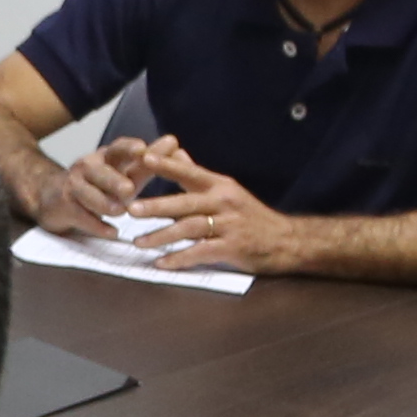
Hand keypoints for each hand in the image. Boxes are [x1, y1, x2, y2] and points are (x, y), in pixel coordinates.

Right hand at [28, 143, 152, 235]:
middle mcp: (88, 167)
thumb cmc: (97, 183)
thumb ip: (147, 163)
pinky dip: (97, 226)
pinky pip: (81, 217)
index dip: (129, 149)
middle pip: (100, 172)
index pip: (117, 148)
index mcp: (105, 157)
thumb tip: (177, 147)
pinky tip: (111, 232)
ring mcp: (74, 187)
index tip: (144, 150)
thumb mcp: (122, 170)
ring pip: (89, 195)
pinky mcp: (64, 207)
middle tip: (129, 188)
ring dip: (105, 204)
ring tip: (120, 211)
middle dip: (114, 180)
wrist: (50, 195)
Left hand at [109, 145, 289, 273]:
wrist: (285, 241)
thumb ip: (198, 175)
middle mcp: (224, 202)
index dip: (168, 165)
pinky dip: (179, 258)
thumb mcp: (227, 191)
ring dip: (162, 236)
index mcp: (220, 186)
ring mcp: (229, 226)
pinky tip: (162, 263)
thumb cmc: (250, 216)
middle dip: (156, 206)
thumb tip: (176, 153)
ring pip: (190, 228)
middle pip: (185, 203)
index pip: (190, 172)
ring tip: (138, 242)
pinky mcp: (232, 248)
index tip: (144, 159)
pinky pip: (200, 252)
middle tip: (131, 209)